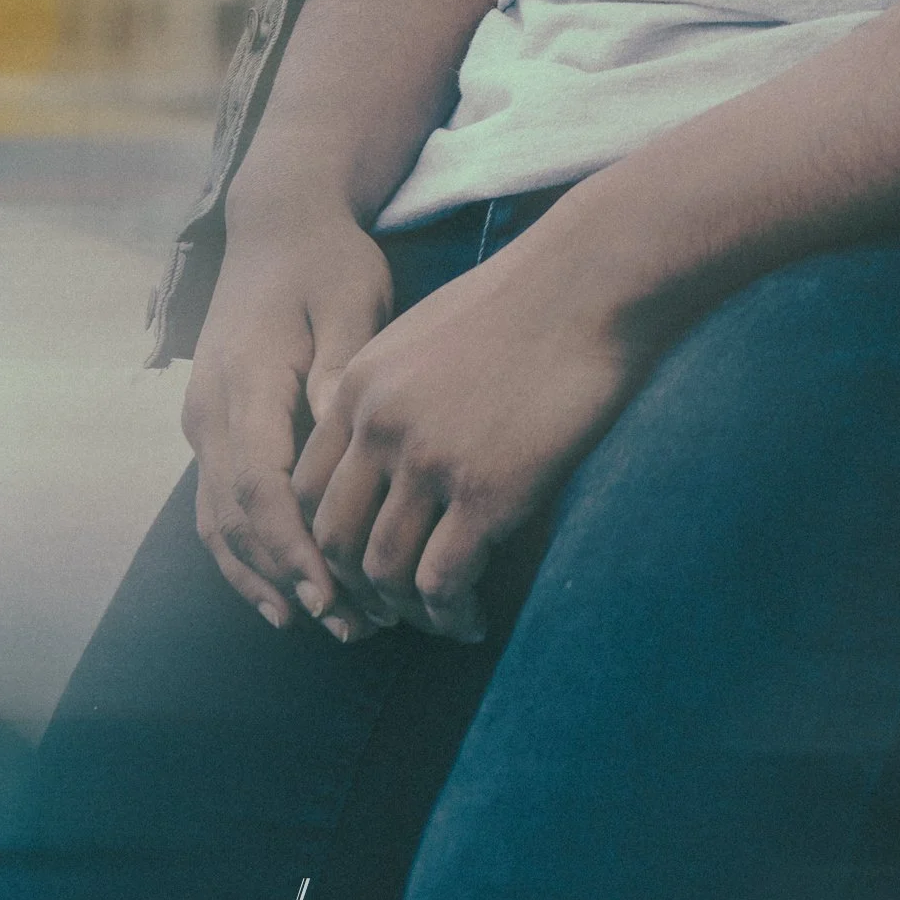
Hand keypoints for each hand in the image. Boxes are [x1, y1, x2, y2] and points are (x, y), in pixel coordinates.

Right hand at [182, 203, 392, 638]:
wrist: (280, 226)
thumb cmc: (327, 262)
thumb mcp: (351, 300)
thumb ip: (345, 370)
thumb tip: (346, 439)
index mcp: (246, 382)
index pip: (259, 485)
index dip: (291, 547)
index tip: (332, 593)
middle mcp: (212, 412)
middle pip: (237, 517)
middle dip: (288, 578)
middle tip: (350, 626)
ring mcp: (205, 423)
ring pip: (218, 522)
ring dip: (266, 578)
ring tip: (326, 623)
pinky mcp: (214, 429)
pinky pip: (217, 507)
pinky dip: (245, 556)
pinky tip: (282, 595)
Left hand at [289, 223, 651, 642]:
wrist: (593, 280)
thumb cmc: (530, 296)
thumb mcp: (431, 330)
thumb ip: (395, 389)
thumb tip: (396, 450)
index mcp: (358, 385)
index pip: (306, 490)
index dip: (323, 541)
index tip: (356, 564)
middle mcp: (379, 427)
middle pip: (333, 540)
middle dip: (355, 588)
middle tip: (390, 609)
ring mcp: (430, 462)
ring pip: (384, 571)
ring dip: (406, 610)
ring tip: (437, 617)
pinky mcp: (487, 492)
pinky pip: (443, 581)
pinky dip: (450, 614)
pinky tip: (470, 619)